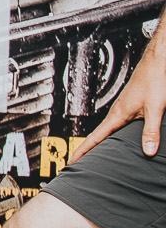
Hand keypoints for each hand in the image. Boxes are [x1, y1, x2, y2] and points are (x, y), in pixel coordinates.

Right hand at [76, 31, 165, 161]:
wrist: (156, 64)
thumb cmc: (153, 81)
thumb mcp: (154, 109)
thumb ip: (151, 132)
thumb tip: (148, 151)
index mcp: (117, 115)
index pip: (95, 138)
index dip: (82, 151)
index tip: (71, 162)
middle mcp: (116, 113)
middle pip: (97, 137)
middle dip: (86, 150)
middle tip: (77, 164)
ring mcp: (122, 110)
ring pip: (107, 131)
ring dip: (99, 143)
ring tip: (94, 156)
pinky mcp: (130, 108)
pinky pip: (116, 126)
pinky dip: (111, 136)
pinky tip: (118, 139)